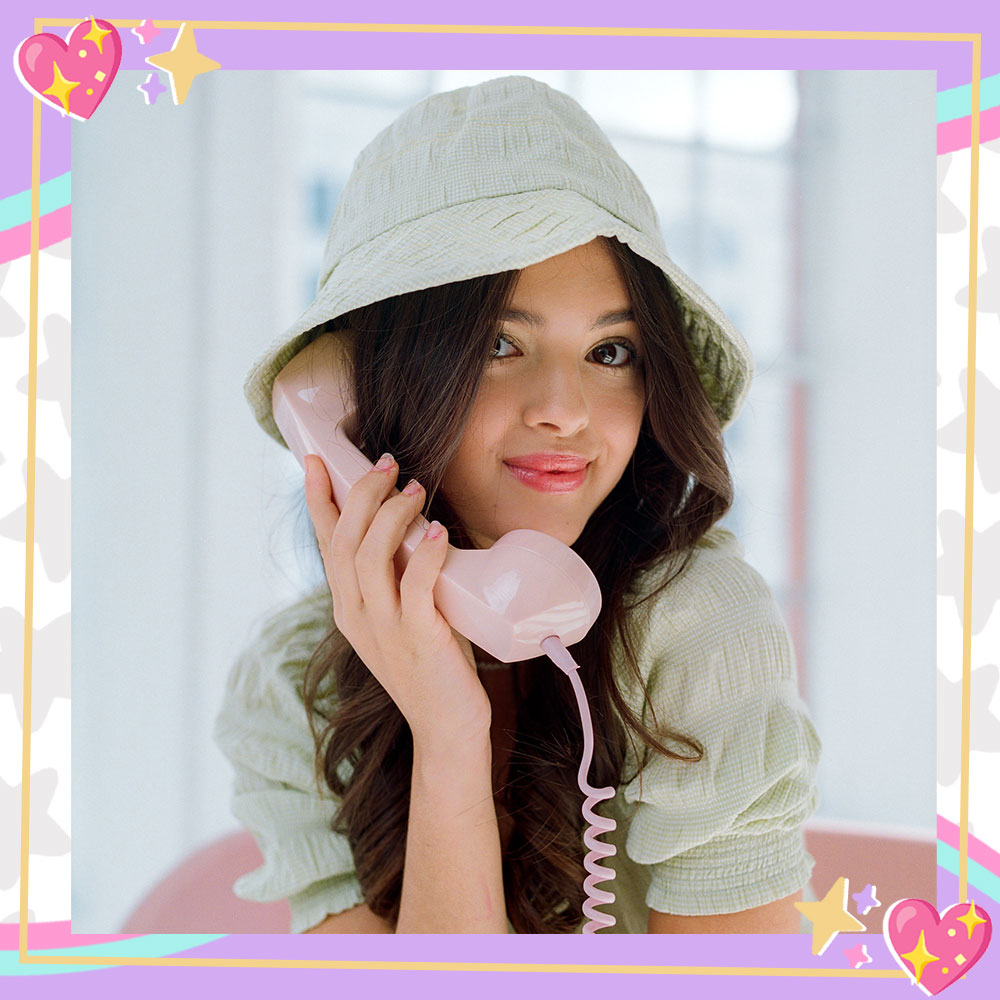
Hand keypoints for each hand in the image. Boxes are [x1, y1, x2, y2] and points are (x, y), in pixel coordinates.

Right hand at [303, 453, 491, 749]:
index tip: (317, 460)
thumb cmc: (433, 661)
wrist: (446, 727)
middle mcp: (356, 614)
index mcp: (347, 606)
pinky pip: (414, 585)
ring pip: (369, 556)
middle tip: (387, 464)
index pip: (325, 543)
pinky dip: (425, 553)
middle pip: (344, 540)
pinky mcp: (418, 639)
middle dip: (361, 493)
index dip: (319, 499)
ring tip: (414, 489)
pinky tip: (439, 532)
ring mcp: (384, 628)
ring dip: (392, 515)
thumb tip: (414, 523)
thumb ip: (397, 577)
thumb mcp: (402, 614)